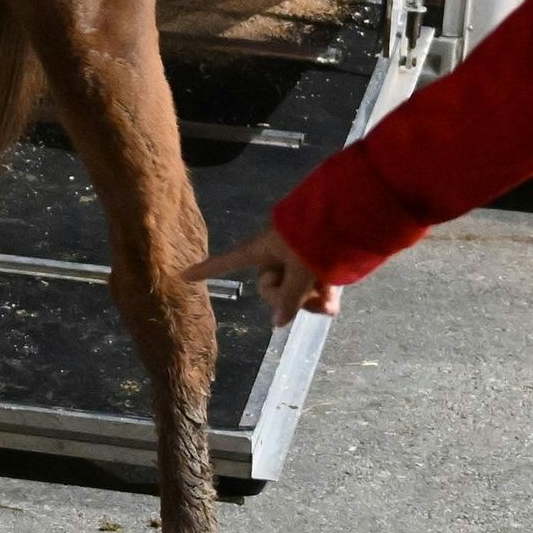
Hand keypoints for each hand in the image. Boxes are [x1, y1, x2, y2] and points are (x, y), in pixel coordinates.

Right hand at [181, 227, 339, 319]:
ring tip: (330, 298)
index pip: (226, 262)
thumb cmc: (318, 234)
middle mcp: (274, 253)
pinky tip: (335, 299)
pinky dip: (322, 293)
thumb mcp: (302, 268)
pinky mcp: (316, 258)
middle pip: (270, 288)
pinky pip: (311, 283)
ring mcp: (295, 256)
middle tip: (311, 291)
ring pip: (294, 289)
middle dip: (290, 297)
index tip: (181, 276)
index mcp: (261, 248)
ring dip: (311, 298)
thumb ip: (289, 298)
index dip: (205, 270)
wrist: (351, 207)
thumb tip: (277, 325)